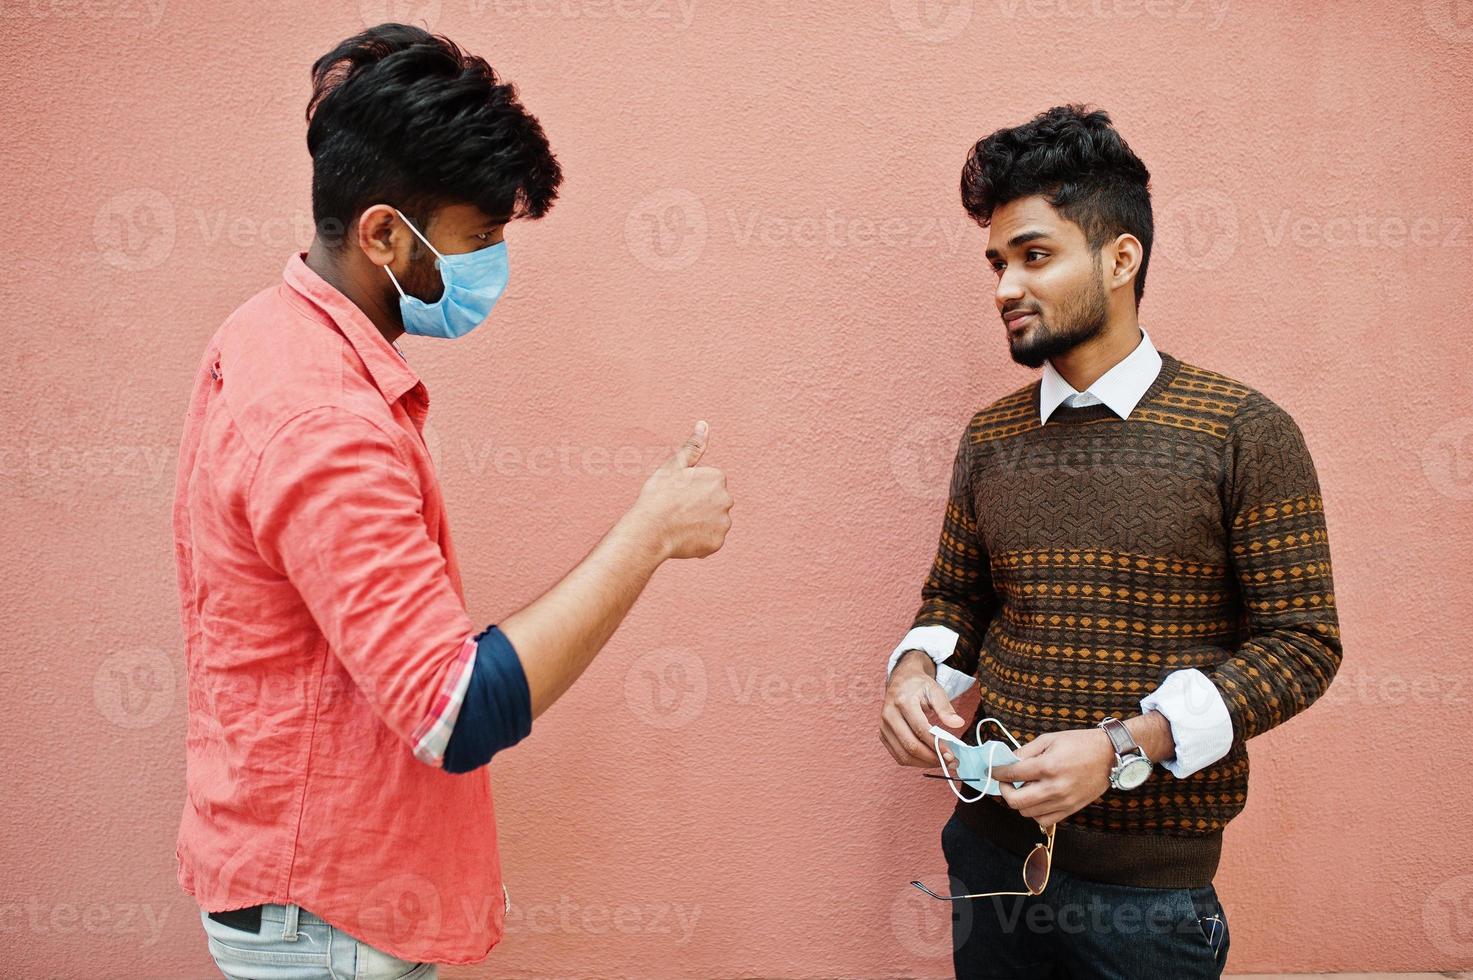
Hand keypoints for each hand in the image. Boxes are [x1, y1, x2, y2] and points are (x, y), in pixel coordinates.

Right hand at [629, 421, 732, 559]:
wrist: (650, 530)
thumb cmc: (659, 495)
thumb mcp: (674, 465)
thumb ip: (693, 446)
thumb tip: (704, 424)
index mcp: (718, 478)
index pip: (709, 484)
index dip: (691, 489)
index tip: (677, 494)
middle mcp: (727, 499)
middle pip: (714, 502)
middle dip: (700, 506)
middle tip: (677, 510)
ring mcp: (723, 523)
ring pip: (713, 521)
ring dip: (700, 523)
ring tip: (679, 524)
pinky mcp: (717, 543)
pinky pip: (710, 540)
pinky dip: (699, 540)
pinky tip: (683, 537)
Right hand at [880, 650, 963, 768]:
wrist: (901, 682)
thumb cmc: (919, 687)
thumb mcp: (935, 690)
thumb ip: (946, 708)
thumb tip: (958, 724)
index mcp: (903, 702)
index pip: (920, 729)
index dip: (936, 745)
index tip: (951, 754)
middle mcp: (889, 715)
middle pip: (910, 745)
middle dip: (932, 758)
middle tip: (949, 762)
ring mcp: (884, 727)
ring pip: (903, 755)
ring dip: (924, 763)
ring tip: (941, 762)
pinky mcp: (883, 735)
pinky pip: (898, 756)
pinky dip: (915, 762)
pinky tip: (928, 759)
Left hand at [991, 728, 1115, 828]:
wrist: (1110, 755)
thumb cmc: (1079, 743)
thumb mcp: (1049, 739)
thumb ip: (1025, 752)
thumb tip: (1007, 761)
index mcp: (1048, 766)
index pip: (1012, 774)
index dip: (997, 772)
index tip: (992, 770)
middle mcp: (1054, 787)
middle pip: (1016, 801)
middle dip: (1004, 791)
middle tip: (1006, 782)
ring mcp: (1063, 801)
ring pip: (1028, 813)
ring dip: (1019, 802)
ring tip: (1023, 789)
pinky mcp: (1071, 809)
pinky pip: (1044, 821)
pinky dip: (1035, 812)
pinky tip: (1037, 800)